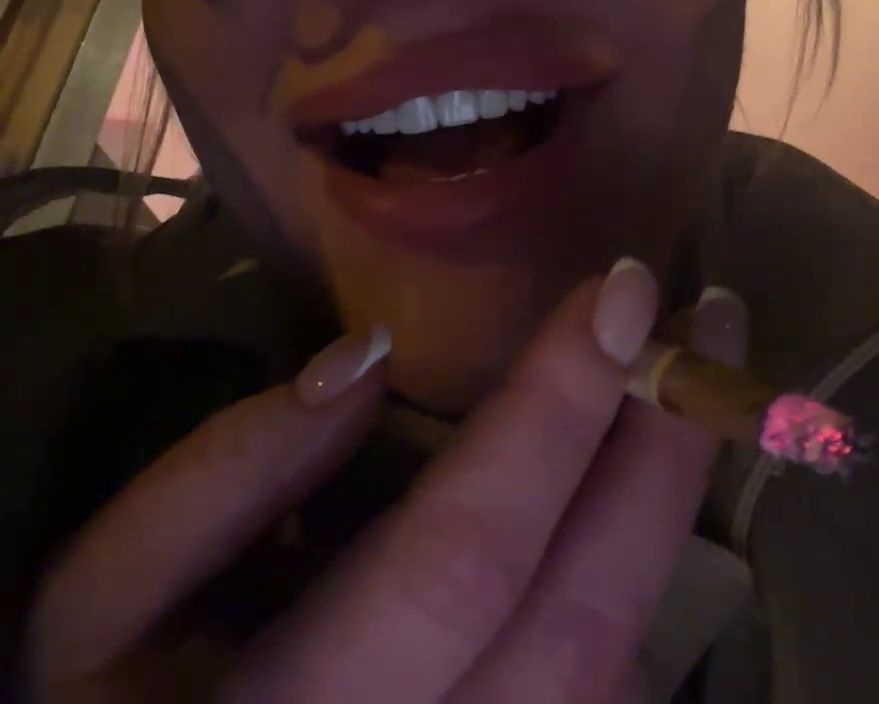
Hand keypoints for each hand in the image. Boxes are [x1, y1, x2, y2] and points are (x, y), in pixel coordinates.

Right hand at [26, 261, 745, 702]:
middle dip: (661, 455)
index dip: (555, 411)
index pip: (465, 549)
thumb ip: (222, 476)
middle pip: (585, 617)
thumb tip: (373, 356)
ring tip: (686, 390)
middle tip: (707, 318)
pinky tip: (635, 499)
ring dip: (670, 516)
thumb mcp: (102, 594)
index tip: (619, 286)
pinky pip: (612, 698)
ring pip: (623, 672)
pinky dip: (642, 585)